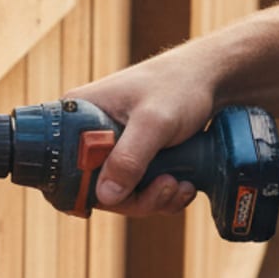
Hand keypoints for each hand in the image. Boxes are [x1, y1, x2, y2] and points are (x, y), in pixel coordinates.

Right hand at [64, 46, 221, 214]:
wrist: (211, 78)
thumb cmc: (179, 86)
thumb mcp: (153, 123)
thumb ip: (128, 159)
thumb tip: (105, 197)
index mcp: (76, 117)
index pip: (67, 169)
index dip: (90, 191)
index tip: (125, 195)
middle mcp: (88, 135)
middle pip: (96, 188)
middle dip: (135, 198)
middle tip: (167, 186)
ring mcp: (111, 148)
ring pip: (121, 193)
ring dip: (155, 199)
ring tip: (181, 185)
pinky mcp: (132, 158)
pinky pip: (138, 190)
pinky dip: (162, 195)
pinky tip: (183, 185)